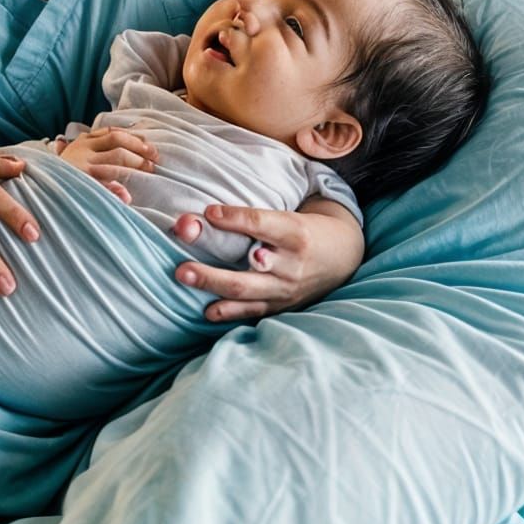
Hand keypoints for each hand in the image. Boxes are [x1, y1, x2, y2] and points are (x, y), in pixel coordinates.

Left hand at [56, 126, 157, 204]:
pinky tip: (135, 137)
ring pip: (113, 134)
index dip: (136, 165)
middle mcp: (83, 153)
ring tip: (150, 148)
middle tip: (154, 160)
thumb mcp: (85, 197)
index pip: (116, 163)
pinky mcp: (81, 138)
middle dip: (138, 152)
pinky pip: (105, 130)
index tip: (151, 170)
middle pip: (117, 146)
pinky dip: (122, 132)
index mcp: (84, 170)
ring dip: (134, 140)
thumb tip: (127, 197)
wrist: (43, 180)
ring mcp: (82, 143)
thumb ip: (106, 195)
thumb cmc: (67, 192)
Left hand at [171, 200, 362, 321]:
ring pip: (245, 292)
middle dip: (212, 271)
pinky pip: (252, 312)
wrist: (343, 255)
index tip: (207, 212)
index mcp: (296, 235)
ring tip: (184, 279)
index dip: (233, 218)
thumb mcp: (289, 216)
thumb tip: (208, 213)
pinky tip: (207, 310)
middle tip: (181, 267)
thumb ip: (255, 218)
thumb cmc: (307, 229)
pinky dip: (228, 312)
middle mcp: (292, 266)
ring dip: (212, 287)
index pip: (260, 224)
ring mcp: (287, 290)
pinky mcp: (283, 306)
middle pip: (247, 269)